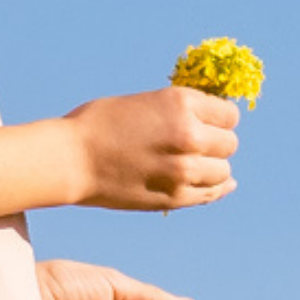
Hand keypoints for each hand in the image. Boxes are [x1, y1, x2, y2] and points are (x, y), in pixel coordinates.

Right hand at [66, 85, 239, 211]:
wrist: (70, 159)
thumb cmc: (99, 125)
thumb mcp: (144, 102)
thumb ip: (180, 112)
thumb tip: (212, 121)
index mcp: (181, 104)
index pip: (228, 114)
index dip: (218, 119)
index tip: (206, 124)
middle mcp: (189, 135)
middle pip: (229, 143)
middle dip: (215, 144)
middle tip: (194, 147)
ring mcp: (184, 169)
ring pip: (223, 171)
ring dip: (212, 168)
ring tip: (191, 166)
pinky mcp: (175, 196)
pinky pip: (212, 193)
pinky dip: (215, 188)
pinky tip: (212, 184)